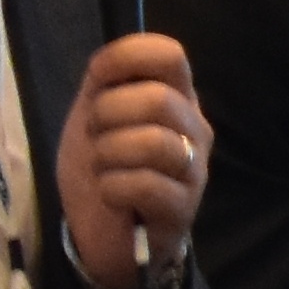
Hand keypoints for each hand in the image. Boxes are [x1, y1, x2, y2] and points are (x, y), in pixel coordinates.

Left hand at [57, 33, 209, 288]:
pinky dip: (112, 188)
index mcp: (177, 97)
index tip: (97, 76)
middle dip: (109, 113)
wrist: (104, 233)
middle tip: (96, 134)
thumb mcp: (94, 115)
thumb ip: (104, 83)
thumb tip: (108, 61)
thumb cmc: (104, 167)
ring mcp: (194, 170)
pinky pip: (147, 186)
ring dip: (109, 154)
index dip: (126, 57)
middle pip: (160, 99)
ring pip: (155, 143)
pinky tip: (109, 194)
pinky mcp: (183, 210)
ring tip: (102, 167)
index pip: (170, 56)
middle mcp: (194, 129)